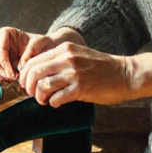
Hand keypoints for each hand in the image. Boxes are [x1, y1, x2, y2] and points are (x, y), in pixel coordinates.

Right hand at [0, 27, 82, 81]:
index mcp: (6, 33)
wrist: (43, 50)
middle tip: (12, 81)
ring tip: (11, 83)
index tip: (13, 75)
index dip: (4, 63)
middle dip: (0, 71)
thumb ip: (29, 53)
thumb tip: (20, 67)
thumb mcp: (40, 45)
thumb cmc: (41, 44)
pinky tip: (9, 84)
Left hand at [18, 42, 137, 106]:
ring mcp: (74, 73)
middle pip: (34, 73)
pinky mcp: (81, 89)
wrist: (126, 74)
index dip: (25, 75)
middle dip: (28, 86)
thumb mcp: (78, 55)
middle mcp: (67, 58)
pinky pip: (56, 98)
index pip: (34, 60)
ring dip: (39, 97)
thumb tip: (38, 72)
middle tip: (32, 94)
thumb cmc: (101, 67)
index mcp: (64, 49)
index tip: (27, 84)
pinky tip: (57, 104)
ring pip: (42, 86)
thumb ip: (60, 59)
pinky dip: (53, 103)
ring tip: (44, 100)